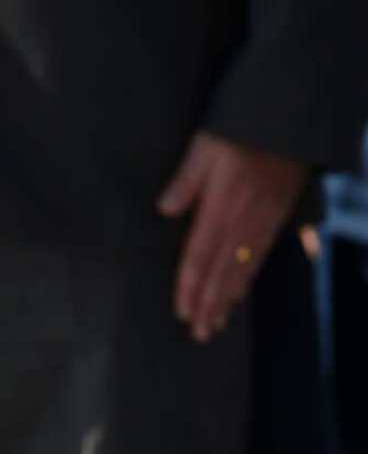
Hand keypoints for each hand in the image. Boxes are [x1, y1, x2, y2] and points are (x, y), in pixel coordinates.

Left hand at [158, 131, 307, 342]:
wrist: (289, 119)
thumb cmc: (238, 130)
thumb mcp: (206, 146)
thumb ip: (186, 179)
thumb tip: (164, 209)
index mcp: (223, 206)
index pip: (201, 255)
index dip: (191, 286)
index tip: (183, 312)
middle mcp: (245, 219)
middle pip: (222, 271)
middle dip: (210, 305)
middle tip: (199, 334)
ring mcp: (264, 221)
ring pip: (243, 269)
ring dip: (228, 299)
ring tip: (216, 325)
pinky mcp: (278, 218)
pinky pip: (260, 257)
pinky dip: (247, 281)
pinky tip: (237, 296)